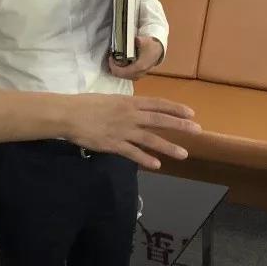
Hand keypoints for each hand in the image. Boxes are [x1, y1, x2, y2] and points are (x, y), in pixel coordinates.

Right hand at [64, 93, 198, 169]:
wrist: (68, 114)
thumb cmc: (85, 104)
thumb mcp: (109, 99)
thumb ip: (124, 106)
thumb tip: (135, 110)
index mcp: (129, 102)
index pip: (158, 104)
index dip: (175, 108)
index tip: (191, 113)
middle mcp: (130, 115)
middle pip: (160, 120)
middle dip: (180, 125)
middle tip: (198, 130)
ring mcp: (123, 131)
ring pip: (151, 139)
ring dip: (168, 147)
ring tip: (183, 154)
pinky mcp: (114, 145)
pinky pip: (133, 153)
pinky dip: (145, 159)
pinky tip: (157, 166)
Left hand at [109, 36, 163, 80]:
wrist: (158, 50)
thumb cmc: (151, 46)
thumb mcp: (145, 41)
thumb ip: (140, 41)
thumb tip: (137, 40)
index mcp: (140, 66)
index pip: (123, 71)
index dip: (114, 66)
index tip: (111, 58)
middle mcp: (140, 73)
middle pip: (122, 75)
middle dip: (114, 68)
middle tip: (111, 60)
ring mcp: (140, 74)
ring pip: (124, 77)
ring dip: (118, 71)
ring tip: (114, 62)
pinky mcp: (139, 74)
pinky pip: (128, 76)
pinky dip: (122, 72)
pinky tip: (119, 65)